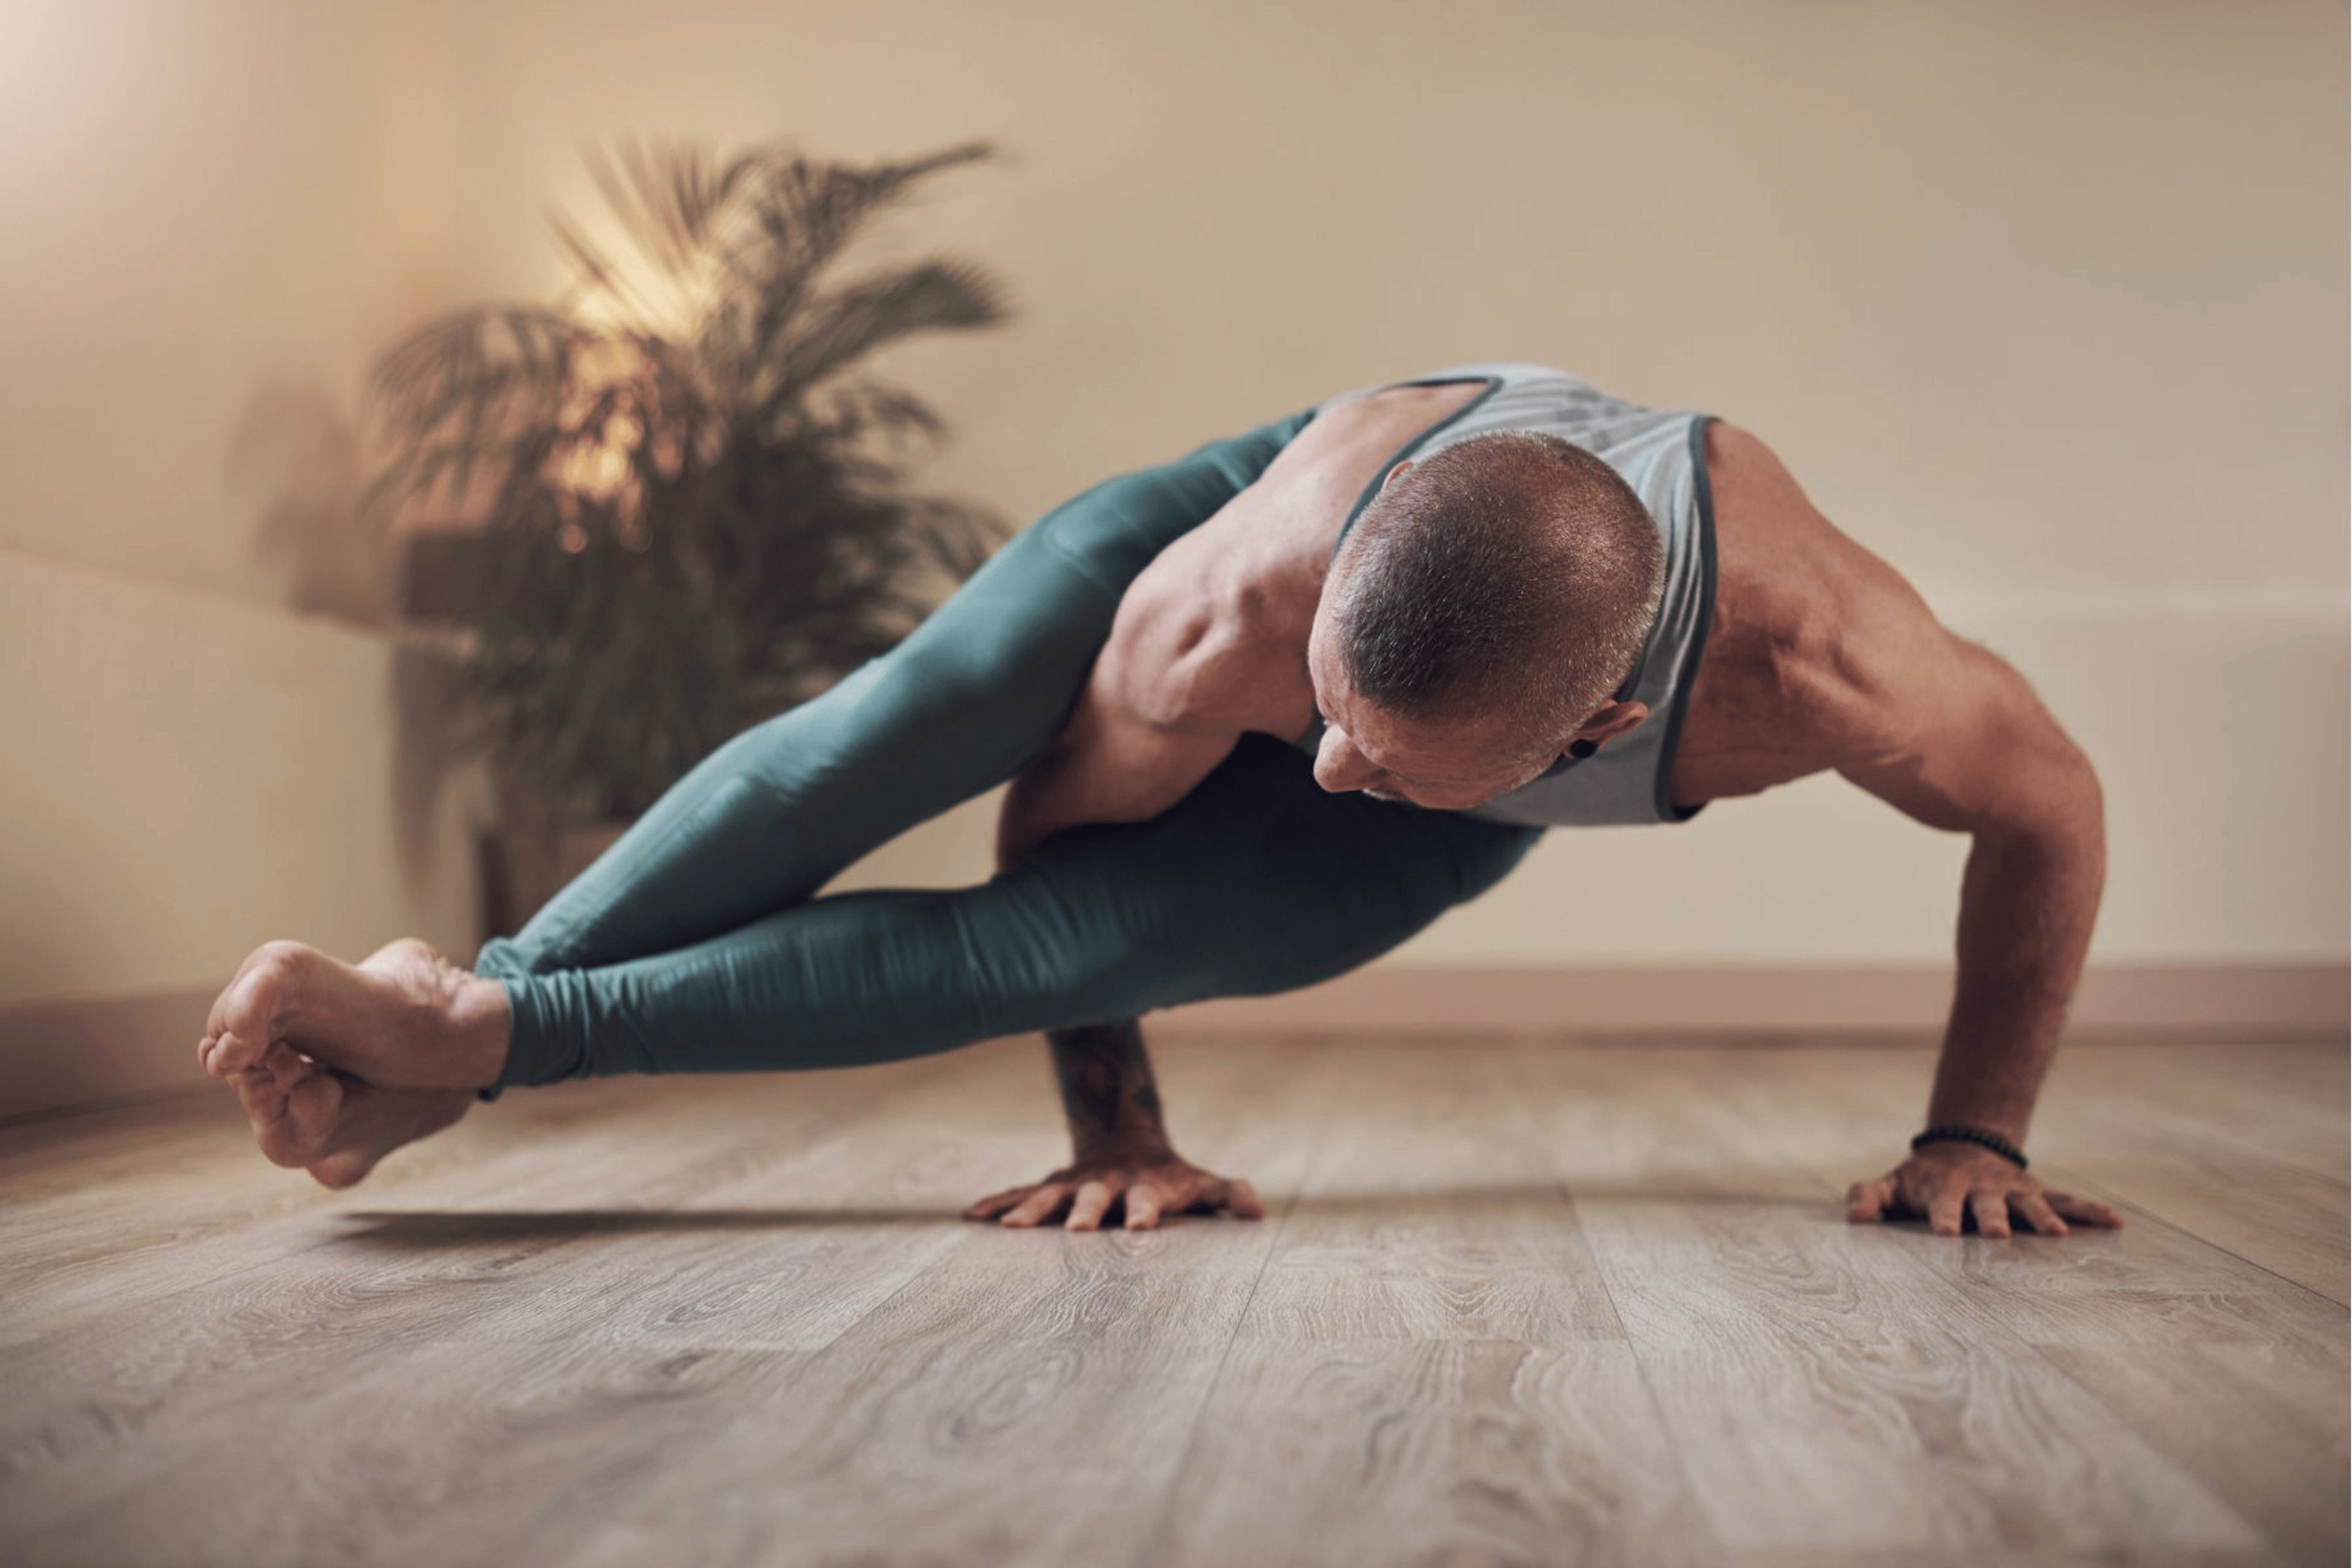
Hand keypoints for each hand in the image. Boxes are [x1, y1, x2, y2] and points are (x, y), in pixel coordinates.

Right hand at [962, 1143, 1265, 1231]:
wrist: (1128, 1144)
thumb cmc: (1170, 1178)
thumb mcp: (1201, 1184)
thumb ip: (1227, 1194)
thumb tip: (1257, 1211)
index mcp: (1144, 1188)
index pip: (1147, 1201)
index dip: (1145, 1212)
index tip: (1141, 1228)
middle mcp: (1105, 1186)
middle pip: (1094, 1199)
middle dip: (1084, 1212)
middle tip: (1077, 1229)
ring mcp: (1073, 1186)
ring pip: (1049, 1197)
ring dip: (1030, 1211)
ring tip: (1010, 1228)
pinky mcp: (1050, 1188)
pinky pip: (1018, 1194)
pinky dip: (996, 1203)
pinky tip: (970, 1216)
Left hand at [1845, 1141, 2123, 1237]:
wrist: (1960, 1149)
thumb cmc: (1920, 1181)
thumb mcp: (1890, 1185)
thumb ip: (1868, 1197)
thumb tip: (1853, 1218)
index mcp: (1944, 1188)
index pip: (1942, 1203)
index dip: (1943, 1216)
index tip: (1945, 1234)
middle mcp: (1982, 1189)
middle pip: (1987, 1205)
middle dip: (1993, 1219)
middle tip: (1999, 1236)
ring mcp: (2013, 1191)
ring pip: (2031, 1203)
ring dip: (2043, 1217)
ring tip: (2059, 1234)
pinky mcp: (2038, 1193)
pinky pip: (2068, 1201)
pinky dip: (2091, 1210)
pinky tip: (2116, 1222)